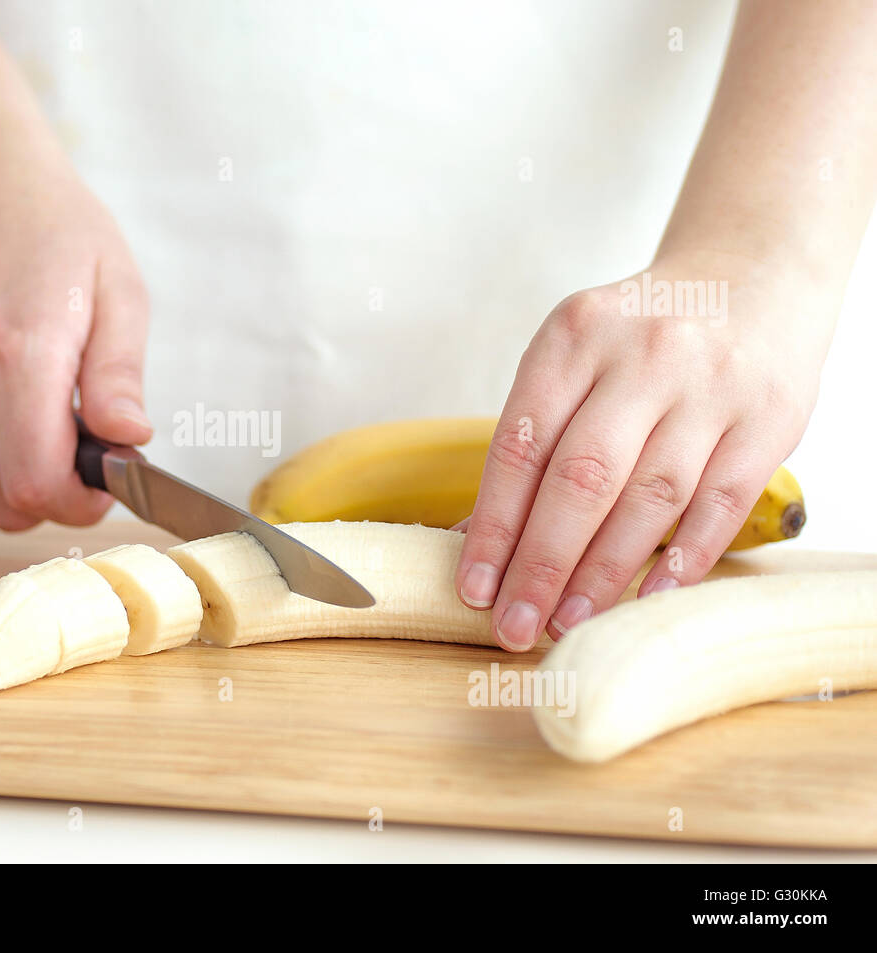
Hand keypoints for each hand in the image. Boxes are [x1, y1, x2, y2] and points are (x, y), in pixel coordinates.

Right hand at [0, 132, 151, 529]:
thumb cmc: (47, 222)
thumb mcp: (117, 289)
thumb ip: (119, 375)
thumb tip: (129, 441)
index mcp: (20, 356)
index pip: (37, 485)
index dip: (77, 504)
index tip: (100, 485)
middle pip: (1, 500)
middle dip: (49, 495)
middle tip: (76, 454)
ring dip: (8, 470)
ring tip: (35, 414)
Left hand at [454, 254, 829, 650]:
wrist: (749, 276)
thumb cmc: (637, 339)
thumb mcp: (572, 358)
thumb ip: (531, 439)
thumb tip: (474, 538)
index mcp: (573, 338)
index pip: (520, 447)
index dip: (494, 526)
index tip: (474, 588)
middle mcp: (641, 356)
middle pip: (581, 477)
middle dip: (542, 563)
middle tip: (515, 627)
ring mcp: (710, 385)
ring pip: (650, 496)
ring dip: (604, 571)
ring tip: (568, 622)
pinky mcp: (768, 417)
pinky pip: (720, 502)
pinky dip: (683, 558)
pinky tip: (646, 598)